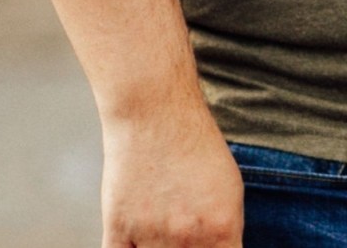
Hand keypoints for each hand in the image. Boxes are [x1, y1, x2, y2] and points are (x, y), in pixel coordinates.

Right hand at [101, 101, 242, 246]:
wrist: (156, 113)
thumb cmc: (197, 148)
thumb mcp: (229, 189)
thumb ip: (224, 233)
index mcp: (222, 227)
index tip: (209, 246)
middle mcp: (188, 236)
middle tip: (182, 232)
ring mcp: (151, 236)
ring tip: (162, 222)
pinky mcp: (117, 232)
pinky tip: (138, 240)